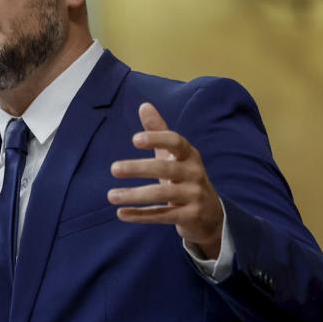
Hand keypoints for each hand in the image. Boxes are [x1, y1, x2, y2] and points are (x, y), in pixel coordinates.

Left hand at [108, 102, 224, 257]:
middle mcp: (194, 173)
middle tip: (114, 169)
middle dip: (139, 168)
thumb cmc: (185, 178)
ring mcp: (194, 196)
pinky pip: (162, 215)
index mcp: (190, 155)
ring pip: (162, 194)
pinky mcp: (190, 216)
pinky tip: (121, 213)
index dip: (157, 139)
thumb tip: (143, 105)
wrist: (211, 214)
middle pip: (166, 168)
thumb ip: (159, 131)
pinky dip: (141, 215)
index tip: (134, 140)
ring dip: (134, 195)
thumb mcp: (175, 155)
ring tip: (111, 196)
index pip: (176, 142)